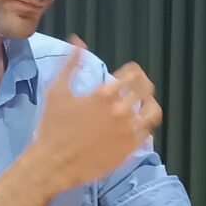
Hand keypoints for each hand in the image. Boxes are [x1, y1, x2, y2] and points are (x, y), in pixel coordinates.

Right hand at [31, 36, 162, 192]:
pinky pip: (147, 134)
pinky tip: (135, 126)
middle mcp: (121, 110)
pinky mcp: (129, 150)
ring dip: (149, 105)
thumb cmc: (53, 127)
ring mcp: (128, 132)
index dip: (133, 71)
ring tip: (142, 106)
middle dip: (141, 85)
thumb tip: (78, 41)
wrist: (53, 164)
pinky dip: (144, 127)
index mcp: (105, 94)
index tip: (128, 74)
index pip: (133, 73)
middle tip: (135, 89)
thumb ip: (70, 65)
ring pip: (153, 111)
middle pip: (146, 89)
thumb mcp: (57, 92)